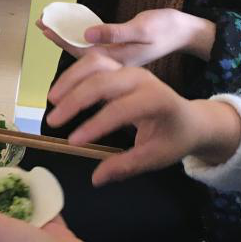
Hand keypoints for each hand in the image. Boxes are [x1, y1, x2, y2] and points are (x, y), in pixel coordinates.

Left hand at [37, 8, 217, 63]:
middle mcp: (114, 60)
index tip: (46, 27)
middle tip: (42, 23)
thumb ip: (115, 32)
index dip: (62, 38)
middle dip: (60, 37)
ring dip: (69, 36)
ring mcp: (117, 56)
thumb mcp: (143, 30)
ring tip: (52, 24)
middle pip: (79, 51)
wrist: (186, 34)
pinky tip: (75, 28)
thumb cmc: (167, 30)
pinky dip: (83, 35)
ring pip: (86, 49)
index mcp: (116, 57)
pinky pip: (96, 44)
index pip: (81, 49)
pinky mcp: (121, 50)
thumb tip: (86, 34)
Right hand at [46, 52, 240, 185]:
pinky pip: (94, 62)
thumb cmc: (173, 139)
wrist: (189, 118)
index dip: (95, 125)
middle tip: (53, 122)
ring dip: (70, 79)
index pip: (121, 110)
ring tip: (52, 101)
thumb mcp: (155, 157)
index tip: (73, 142)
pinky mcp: (121, 68)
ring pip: (95, 64)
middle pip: (103, 81)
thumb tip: (96, 179)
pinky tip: (61, 92)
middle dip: (75, 100)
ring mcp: (131, 70)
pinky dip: (75, 73)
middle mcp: (143, 79)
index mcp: (157, 100)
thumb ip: (126, 166)